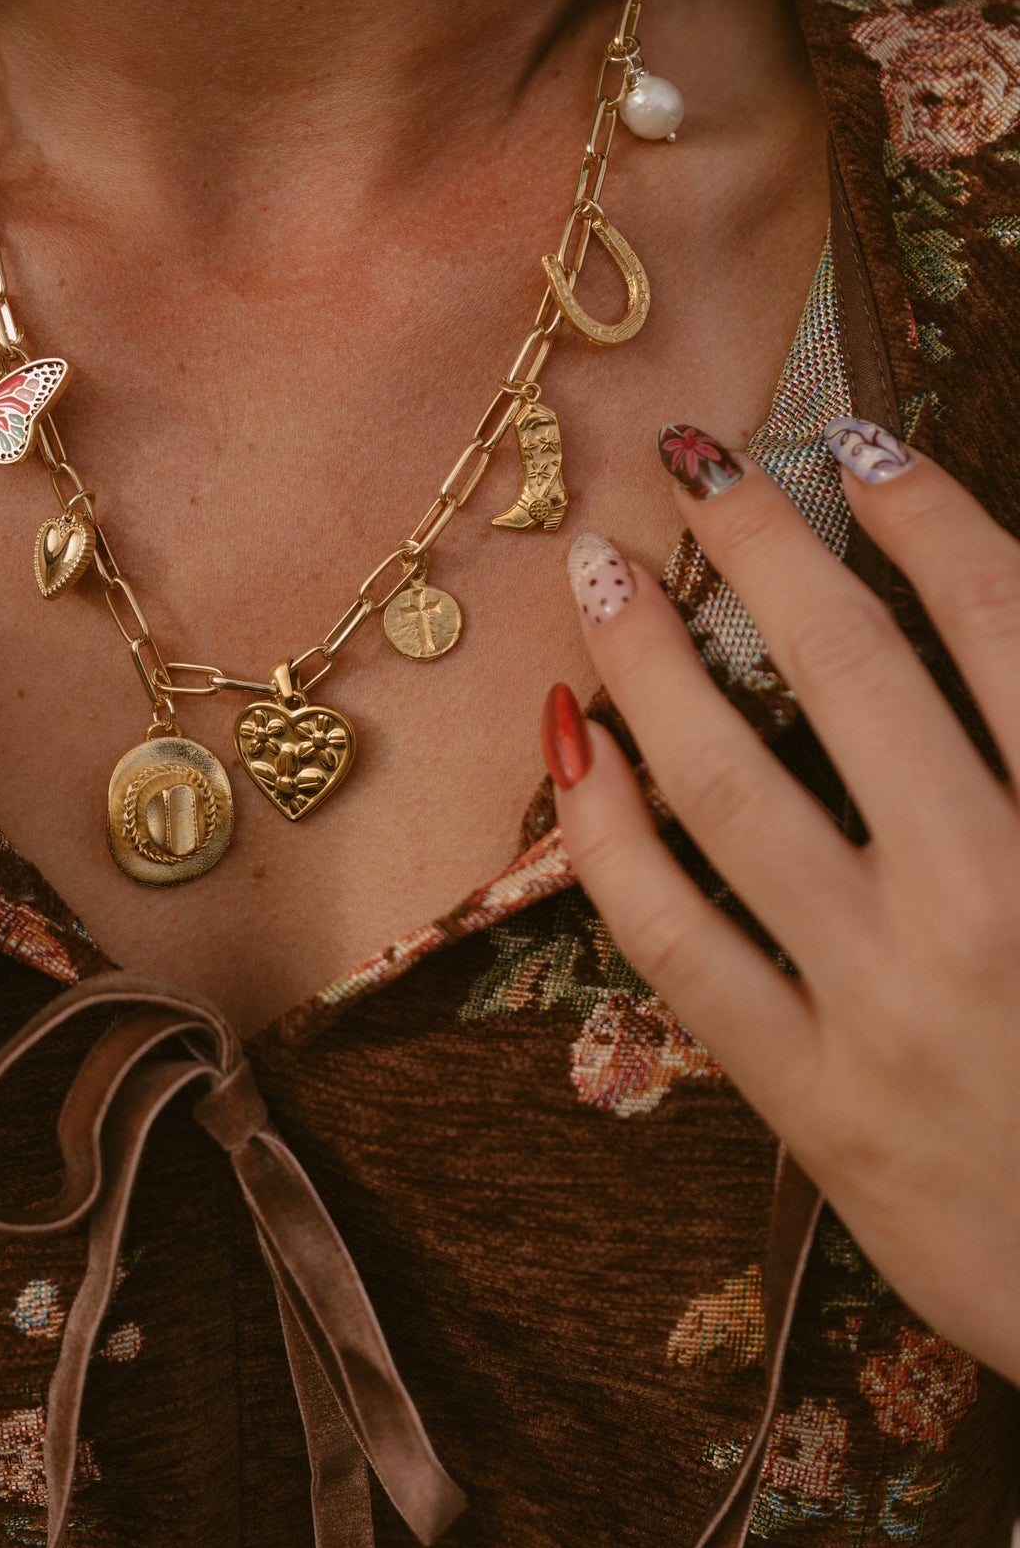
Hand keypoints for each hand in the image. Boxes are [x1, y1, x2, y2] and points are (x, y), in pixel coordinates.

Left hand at [546, 419, 1019, 1382]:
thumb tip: (996, 636)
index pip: (1006, 629)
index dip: (927, 519)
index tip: (858, 445)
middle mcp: (993, 905)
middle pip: (851, 676)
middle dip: (763, 547)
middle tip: (693, 463)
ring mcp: (890, 1006)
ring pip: (734, 791)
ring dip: (655, 663)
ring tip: (602, 573)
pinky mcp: (815, 1102)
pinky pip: (678, 947)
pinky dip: (609, 839)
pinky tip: (572, 748)